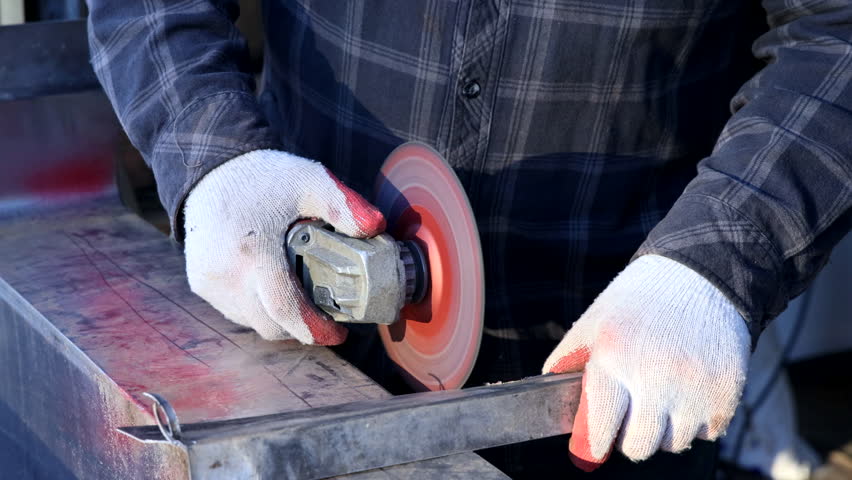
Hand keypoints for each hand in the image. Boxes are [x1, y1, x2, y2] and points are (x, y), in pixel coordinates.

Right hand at [183, 149, 384, 343]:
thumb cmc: (266, 177)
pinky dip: (258, 307)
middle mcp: (227, 273)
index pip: (285, 309)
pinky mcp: (201, 283)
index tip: (339, 334)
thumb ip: (343, 205)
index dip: (315, 330)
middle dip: (302, 329)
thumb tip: (375, 227)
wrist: (212, 170)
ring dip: (278, 318)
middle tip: (326, 318)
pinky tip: (273, 287)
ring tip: (300, 297)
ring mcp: (210, 282)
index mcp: (254, 251)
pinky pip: (236, 310)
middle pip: (271, 324)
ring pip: (253, 320)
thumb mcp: (311, 180)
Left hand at [543, 255, 749, 470]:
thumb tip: (550, 398)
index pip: (598, 429)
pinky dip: (696, 421)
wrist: (702, 275)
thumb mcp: (594, 321)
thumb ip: (568, 360)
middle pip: (637, 447)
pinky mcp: (726, 393)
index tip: (590, 451)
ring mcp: (694, 389)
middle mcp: (654, 377)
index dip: (591, 445)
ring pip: (672, 445)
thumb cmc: (640, 300)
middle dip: (628, 437)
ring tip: (660, 395)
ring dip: (663, 430)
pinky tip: (688, 390)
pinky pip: (707, 433)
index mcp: (614, 357)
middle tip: (629, 414)